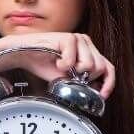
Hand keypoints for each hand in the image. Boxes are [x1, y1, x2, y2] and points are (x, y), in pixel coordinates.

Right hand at [0, 32, 115, 99]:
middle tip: (70, 76)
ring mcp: (78, 39)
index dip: (108, 83)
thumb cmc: (44, 64)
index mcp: (89, 51)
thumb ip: (83, 82)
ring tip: (62, 68)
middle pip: (100, 68)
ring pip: (90, 65)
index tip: (102, 95)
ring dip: (73, 72)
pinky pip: (74, 60)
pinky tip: (56, 62)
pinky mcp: (68, 37)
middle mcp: (86, 42)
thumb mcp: (68, 79)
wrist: (25, 55)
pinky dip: (63, 66)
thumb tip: (97, 90)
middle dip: (85, 78)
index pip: (109, 68)